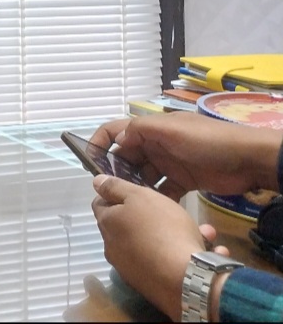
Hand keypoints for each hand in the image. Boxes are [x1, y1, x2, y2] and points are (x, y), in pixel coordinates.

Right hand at [88, 112, 281, 199]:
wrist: (250, 160)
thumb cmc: (209, 142)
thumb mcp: (173, 131)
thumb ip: (141, 131)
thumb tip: (116, 142)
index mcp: (152, 129)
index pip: (117, 131)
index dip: (100, 142)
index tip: (89, 162)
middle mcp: (157, 144)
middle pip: (127, 156)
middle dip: (116, 170)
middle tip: (109, 189)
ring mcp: (170, 163)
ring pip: (142, 175)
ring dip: (134, 186)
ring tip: (128, 202)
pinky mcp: (183, 180)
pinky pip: (161, 190)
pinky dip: (155, 198)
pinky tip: (151, 209)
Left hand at [91, 174, 207, 321]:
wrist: (186, 280)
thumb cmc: (162, 229)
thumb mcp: (140, 197)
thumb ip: (117, 188)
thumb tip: (97, 182)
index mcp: (108, 225)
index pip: (101, 203)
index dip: (116, 194)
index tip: (136, 192)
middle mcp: (113, 248)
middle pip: (128, 225)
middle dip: (151, 217)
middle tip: (174, 211)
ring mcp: (131, 270)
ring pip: (153, 245)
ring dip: (175, 237)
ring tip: (205, 232)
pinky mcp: (151, 286)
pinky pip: (166, 264)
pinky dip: (182, 256)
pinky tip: (207, 251)